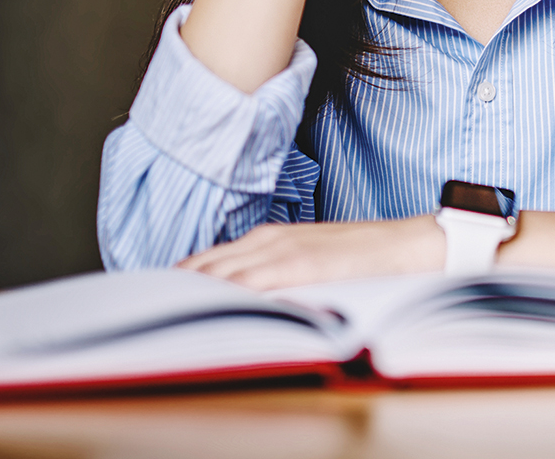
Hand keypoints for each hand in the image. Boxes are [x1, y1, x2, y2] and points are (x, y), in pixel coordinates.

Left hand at [178, 217, 443, 289]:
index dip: (176, 283)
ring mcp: (281, 251)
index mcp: (267, 239)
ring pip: (216, 274)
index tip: (153, 302)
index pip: (205, 262)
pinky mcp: (297, 265)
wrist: (408, 245)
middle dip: (172, 291)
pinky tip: (204, 310)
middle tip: (146, 312)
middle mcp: (267, 241)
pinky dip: (222, 296)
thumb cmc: (364, 257)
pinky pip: (247, 283)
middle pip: (201, 268)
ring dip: (188, 294)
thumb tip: (240, 299)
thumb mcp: (309, 259)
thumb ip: (275, 271)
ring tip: (161, 314)